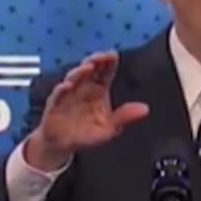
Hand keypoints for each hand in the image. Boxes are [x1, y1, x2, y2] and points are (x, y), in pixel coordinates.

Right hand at [25, 51, 148, 169]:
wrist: (63, 145)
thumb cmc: (86, 134)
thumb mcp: (110, 128)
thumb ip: (125, 117)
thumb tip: (145, 109)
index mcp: (98, 90)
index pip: (105, 72)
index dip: (108, 62)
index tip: (113, 55)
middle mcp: (83, 88)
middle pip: (89, 69)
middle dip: (94, 61)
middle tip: (100, 57)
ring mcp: (68, 94)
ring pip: (73, 78)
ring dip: (79, 72)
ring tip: (87, 67)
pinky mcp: (55, 105)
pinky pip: (57, 95)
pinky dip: (61, 90)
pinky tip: (66, 86)